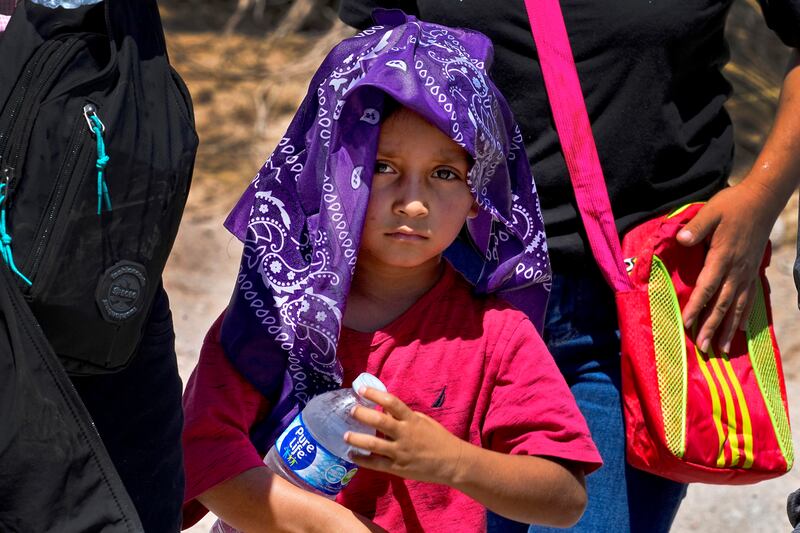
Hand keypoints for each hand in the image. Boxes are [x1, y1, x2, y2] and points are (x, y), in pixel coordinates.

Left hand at [344, 387, 465, 484]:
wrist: (452, 463)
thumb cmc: (438, 439)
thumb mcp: (423, 421)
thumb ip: (403, 416)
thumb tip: (384, 409)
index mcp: (411, 420)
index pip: (391, 402)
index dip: (375, 394)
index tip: (361, 389)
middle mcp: (404, 434)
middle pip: (380, 422)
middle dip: (362, 415)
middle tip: (351, 410)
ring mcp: (400, 452)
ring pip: (374, 445)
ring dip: (357, 439)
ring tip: (345, 436)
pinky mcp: (398, 468)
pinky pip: (376, 464)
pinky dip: (362, 460)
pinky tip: (352, 455)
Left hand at [676, 179, 781, 352]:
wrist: (763, 199)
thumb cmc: (733, 204)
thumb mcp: (711, 211)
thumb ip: (696, 227)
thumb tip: (680, 239)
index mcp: (722, 256)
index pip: (707, 287)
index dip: (696, 307)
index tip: (686, 324)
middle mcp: (736, 269)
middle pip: (722, 303)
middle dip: (711, 327)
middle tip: (703, 347)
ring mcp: (747, 271)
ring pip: (737, 306)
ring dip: (728, 328)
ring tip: (722, 349)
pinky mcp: (752, 270)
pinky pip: (749, 297)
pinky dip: (744, 315)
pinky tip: (741, 329)